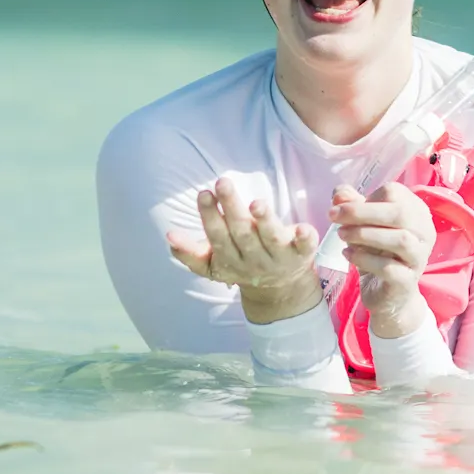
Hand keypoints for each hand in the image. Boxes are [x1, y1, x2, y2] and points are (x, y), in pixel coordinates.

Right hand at [167, 176, 322, 323]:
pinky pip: (305, 246)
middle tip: (222, 183)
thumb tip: (168, 236)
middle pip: (242, 234)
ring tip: (256, 203)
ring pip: (270, 238)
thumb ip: (190, 252)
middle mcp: (255, 260)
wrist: (280, 290)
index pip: (218, 237)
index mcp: (231, 260)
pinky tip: (302, 227)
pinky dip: (305, 237)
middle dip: (232, 209)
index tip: (204, 194)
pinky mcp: (302, 254)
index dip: (210, 217)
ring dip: (263, 222)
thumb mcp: (214, 264)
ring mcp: (280, 258)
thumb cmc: (242, 264)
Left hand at [331, 183, 436, 338]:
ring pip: (400, 240)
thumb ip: (353, 207)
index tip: (341, 208)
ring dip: (364, 234)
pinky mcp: (407, 281)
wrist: (389, 297)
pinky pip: (388, 267)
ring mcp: (419, 258)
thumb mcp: (364, 227)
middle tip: (333, 216)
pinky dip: (364, 258)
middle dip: (361, 212)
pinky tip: (348, 254)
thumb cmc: (379, 255)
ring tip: (341, 235)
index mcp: (416, 213)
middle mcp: (424, 233)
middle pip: (399, 213)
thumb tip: (339, 193)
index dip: (365, 197)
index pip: (395, 192)